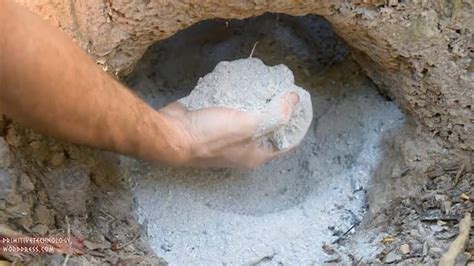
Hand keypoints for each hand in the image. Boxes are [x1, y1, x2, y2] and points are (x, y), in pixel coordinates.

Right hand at [158, 92, 299, 167]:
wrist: (172, 134)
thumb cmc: (212, 135)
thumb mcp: (248, 125)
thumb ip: (274, 114)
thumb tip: (295, 100)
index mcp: (256, 156)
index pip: (286, 143)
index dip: (297, 124)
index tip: (302, 104)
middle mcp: (243, 151)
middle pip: (267, 130)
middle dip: (277, 111)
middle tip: (283, 90)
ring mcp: (227, 139)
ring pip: (248, 120)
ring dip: (257, 104)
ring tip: (265, 84)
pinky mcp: (213, 126)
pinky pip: (231, 112)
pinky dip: (238, 100)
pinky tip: (240, 85)